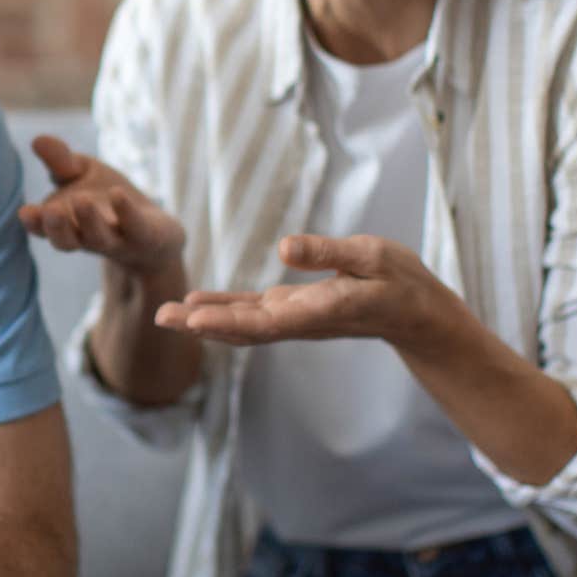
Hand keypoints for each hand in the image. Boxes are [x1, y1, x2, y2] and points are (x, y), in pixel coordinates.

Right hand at [16, 135, 184, 274]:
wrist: (155, 233)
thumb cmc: (109, 202)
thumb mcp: (84, 174)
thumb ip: (61, 162)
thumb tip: (37, 139)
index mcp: (67, 224)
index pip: (45, 228)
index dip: (35, 223)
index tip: (25, 212)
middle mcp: (88, 237)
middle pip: (67, 241)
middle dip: (57, 227)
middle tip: (50, 210)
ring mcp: (117, 239)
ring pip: (100, 238)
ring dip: (89, 221)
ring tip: (81, 199)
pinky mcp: (145, 236)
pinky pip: (135, 227)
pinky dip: (125, 212)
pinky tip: (117, 194)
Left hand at [155, 234, 453, 348]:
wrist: (416, 314)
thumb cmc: (400, 281)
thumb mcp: (372, 256)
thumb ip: (329, 253)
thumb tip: (284, 247)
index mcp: (321, 309)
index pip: (269, 320)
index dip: (229, 320)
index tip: (195, 319)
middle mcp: (302, 320)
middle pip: (245, 328)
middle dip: (201, 324)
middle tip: (160, 316)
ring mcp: (295, 319)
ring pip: (243, 325)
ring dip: (203, 321)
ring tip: (165, 314)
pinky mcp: (293, 311)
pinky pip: (251, 316)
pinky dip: (221, 313)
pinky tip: (195, 306)